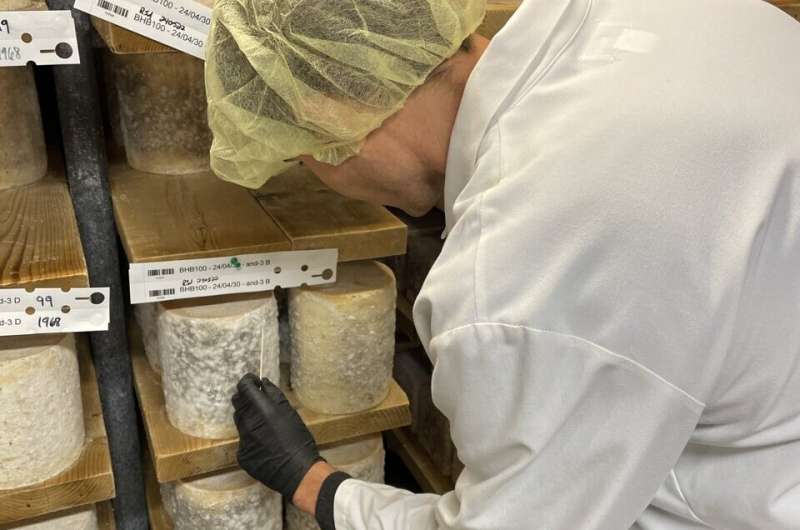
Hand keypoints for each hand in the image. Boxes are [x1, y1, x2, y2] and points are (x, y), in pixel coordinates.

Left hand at [232, 373, 321, 500]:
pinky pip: (243, 440)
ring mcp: (242, 439)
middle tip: (258, 402)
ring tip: (265, 425)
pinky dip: (251, 437)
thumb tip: (263, 383)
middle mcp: (247, 422)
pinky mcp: (241, 454)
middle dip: (246, 398)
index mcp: (261, 409)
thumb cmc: (299, 439)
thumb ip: (274, 395)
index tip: (254, 381)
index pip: (243, 387)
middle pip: (238, 403)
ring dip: (248, 417)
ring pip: (240, 421)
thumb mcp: (290, 413)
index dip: (247, 381)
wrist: (297, 471)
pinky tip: (265, 444)